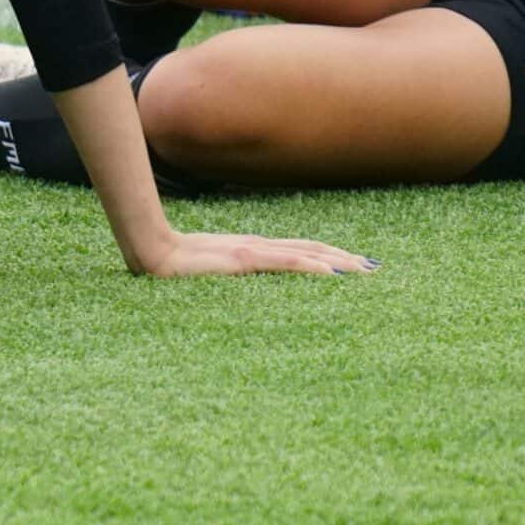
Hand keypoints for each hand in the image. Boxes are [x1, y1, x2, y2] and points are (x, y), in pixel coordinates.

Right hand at [134, 230, 377, 277]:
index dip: (329, 254)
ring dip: (338, 263)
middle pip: (312, 249)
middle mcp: (258, 246)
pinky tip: (331, 274)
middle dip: (344, 259)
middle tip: (373, 269)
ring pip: (306, 254)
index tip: (354, 264)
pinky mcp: (242, 261)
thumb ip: (229, 272)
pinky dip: (311, 267)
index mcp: (252, 249)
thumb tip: (240, 277)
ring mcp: (252, 252)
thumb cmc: (173, 264)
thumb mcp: (209, 272)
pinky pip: (285, 264)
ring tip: (363, 271)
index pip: (300, 249)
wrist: (151, 253)